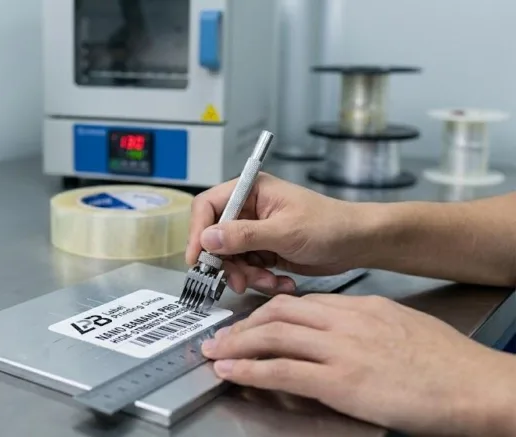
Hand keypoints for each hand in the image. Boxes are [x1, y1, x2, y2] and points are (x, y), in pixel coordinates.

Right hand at [186, 173, 367, 294]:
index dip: (198, 232)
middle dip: (227, 263)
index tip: (199, 258)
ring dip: (247, 275)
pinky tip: (281, 282)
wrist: (358, 244)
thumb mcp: (284, 231)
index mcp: (250, 191)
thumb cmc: (329, 226)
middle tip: (238, 281)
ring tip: (270, 282)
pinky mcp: (264, 251)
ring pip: (230, 258)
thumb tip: (207, 239)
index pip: (208, 207)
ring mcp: (255, 232)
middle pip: (216, 238)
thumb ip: (244, 236)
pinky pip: (248, 269)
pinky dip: (260, 279)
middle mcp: (248, 210)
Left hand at [201, 294, 515, 436]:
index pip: (301, 303)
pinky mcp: (341, 381)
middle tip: (223, 336)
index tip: (252, 322)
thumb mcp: (402, 328)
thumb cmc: (448, 363)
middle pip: (279, 313)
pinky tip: (232, 373)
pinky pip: (282, 371)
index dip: (268, 312)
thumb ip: (366, 327)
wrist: (476, 384)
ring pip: (273, 336)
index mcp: (360, 308)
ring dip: (237, 345)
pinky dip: (250, 371)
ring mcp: (341, 350)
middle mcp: (345, 322)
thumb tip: (342, 336)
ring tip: (215, 352)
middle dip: (244, 325)